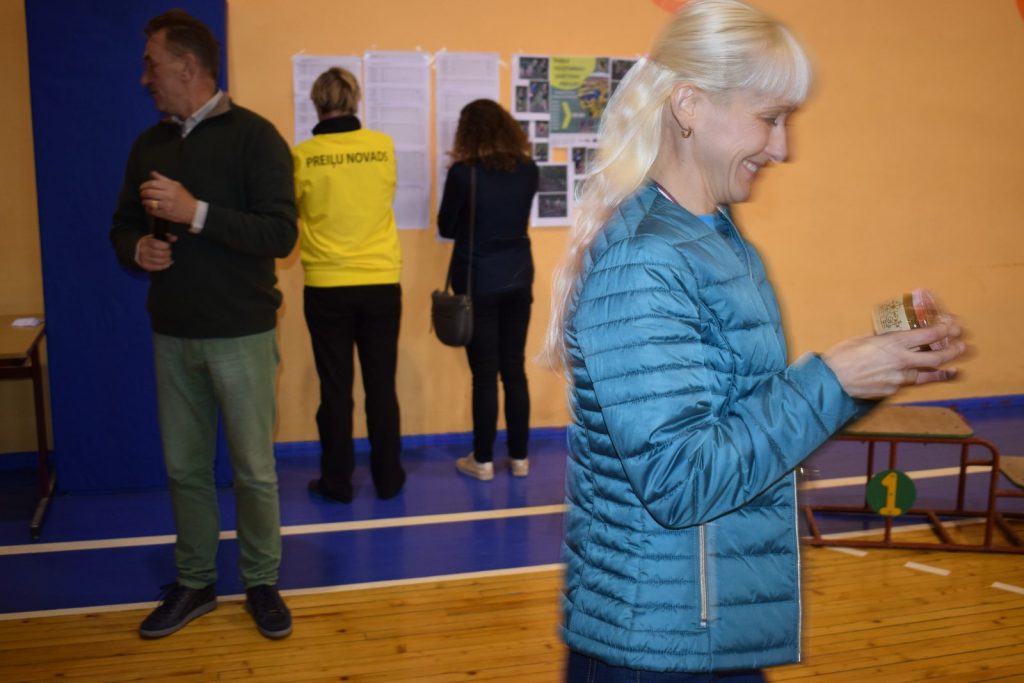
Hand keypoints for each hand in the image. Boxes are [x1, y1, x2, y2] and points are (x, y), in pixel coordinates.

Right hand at [136, 233, 177, 271]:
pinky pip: (158, 267)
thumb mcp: (156, 237)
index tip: (168, 245)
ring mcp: (144, 259)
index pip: (156, 244)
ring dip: (167, 260)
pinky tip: (168, 262)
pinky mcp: (146, 266)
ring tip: (169, 257)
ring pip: (159, 262)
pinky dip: (165, 265)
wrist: (138, 250)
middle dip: (167, 253)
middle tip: (169, 252)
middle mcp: (144, 250)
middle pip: (159, 254)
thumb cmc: (150, 243)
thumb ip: (166, 237)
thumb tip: (175, 238)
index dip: (165, 245)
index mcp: (146, 242)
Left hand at [140, 171, 197, 224]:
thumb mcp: (176, 185)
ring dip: (144, 201)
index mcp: (171, 187)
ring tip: (145, 201)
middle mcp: (169, 195)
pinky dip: (148, 209)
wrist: (194, 211)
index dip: (144, 185)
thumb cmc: (185, 198)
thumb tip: (152, 173)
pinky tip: (149, 208)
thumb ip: (163, 179)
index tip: (142, 187)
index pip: (153, 183)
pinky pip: (152, 211)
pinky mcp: (166, 214)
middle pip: (149, 192)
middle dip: (142, 193)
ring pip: (149, 202)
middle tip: (142, 194)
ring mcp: (167, 205)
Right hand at [823, 323, 966, 398]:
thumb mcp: (862, 339)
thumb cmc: (842, 356)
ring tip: (952, 367)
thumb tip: (889, 335)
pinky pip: (907, 383)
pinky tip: (919, 377)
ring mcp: (898, 378)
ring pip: (925, 374)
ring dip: (941, 370)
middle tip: (962, 346)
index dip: (944, 330)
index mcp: (893, 343)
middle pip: (936, 358)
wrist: (831, 382)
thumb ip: (881, 338)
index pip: (927, 335)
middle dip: (952, 351)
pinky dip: (914, 378)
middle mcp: (900, 360)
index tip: (953, 326)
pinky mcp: (892, 390)